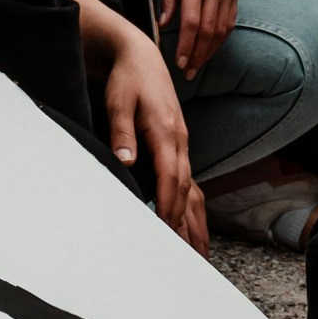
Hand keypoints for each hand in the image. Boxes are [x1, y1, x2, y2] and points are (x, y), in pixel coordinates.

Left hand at [102, 18, 209, 254]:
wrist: (141, 58)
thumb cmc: (127, 80)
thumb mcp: (118, 102)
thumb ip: (122, 134)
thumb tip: (126, 161)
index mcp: (167, 133)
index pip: (171, 178)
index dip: (169, 207)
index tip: (165, 232)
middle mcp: (181, 142)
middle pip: (187, 191)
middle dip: (185, 226)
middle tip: (185, 259)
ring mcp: (183, 146)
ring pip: (194, 191)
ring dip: (196, 224)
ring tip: (199, 257)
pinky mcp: (180, 148)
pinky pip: (191, 184)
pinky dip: (193, 210)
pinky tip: (193, 230)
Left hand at [157, 0, 238, 79]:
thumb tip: (163, 25)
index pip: (191, 23)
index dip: (186, 46)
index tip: (179, 62)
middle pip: (207, 32)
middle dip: (197, 56)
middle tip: (188, 73)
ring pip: (220, 30)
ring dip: (209, 52)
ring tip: (197, 66)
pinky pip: (229, 22)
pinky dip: (220, 39)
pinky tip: (210, 49)